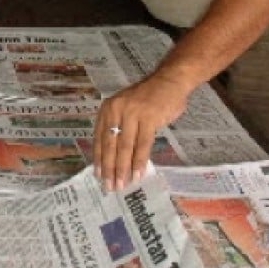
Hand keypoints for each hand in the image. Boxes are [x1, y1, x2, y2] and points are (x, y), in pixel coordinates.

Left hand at [94, 73, 192, 190]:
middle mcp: (116, 110)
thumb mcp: (127, 109)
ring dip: (123, 168)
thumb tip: (115, 158)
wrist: (170, 81)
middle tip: (109, 187)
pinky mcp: (149, 118)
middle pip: (110, 145)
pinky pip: (142, 144)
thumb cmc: (149, 98)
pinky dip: (139, 161)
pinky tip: (138, 174)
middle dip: (109, 168)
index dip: (98, 159)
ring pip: (125, 147)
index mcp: (107, 109)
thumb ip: (120, 128)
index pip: (99, 138)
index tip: (98, 176)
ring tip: (122, 184)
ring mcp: (132, 113)